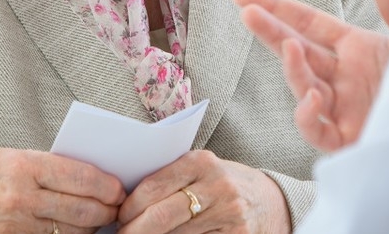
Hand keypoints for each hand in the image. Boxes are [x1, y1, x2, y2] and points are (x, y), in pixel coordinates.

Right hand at [0, 146, 124, 233]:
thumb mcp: (9, 156)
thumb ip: (46, 167)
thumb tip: (86, 178)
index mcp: (24, 165)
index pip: (81, 177)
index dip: (107, 186)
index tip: (119, 189)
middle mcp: (20, 197)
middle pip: (81, 209)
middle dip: (107, 211)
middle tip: (118, 208)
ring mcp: (12, 225)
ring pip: (69, 232)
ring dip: (90, 229)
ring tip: (100, 223)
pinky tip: (73, 233)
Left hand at [116, 150, 290, 233]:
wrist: (269, 202)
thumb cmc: (225, 184)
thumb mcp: (202, 170)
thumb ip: (172, 178)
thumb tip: (127, 199)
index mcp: (202, 162)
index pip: (153, 186)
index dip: (129, 207)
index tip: (119, 217)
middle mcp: (217, 186)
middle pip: (160, 216)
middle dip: (133, 230)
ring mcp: (229, 214)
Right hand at [233, 0, 388, 151]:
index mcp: (358, 48)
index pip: (309, 24)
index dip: (278, 8)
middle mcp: (344, 77)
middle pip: (296, 50)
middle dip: (269, 31)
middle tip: (246, 12)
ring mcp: (344, 108)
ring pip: (303, 87)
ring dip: (293, 69)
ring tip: (290, 47)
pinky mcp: (349, 140)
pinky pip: (318, 130)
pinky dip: (309, 115)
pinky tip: (314, 97)